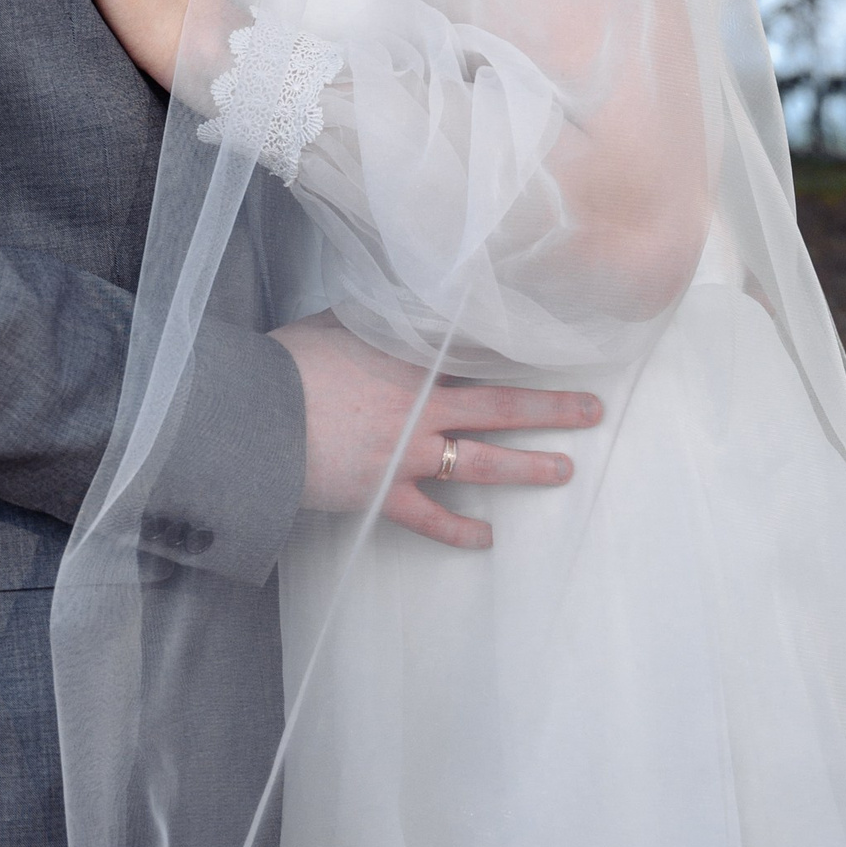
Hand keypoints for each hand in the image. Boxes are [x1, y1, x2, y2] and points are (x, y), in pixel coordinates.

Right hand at [270, 313, 601, 551]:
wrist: (254, 414)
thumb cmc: (290, 363)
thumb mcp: (339, 324)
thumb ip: (379, 321)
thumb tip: (398, 305)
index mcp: (415, 362)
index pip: (482, 357)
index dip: (522, 357)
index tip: (560, 351)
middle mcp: (423, 409)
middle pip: (502, 408)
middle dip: (552, 411)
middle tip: (591, 412)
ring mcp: (408, 456)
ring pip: (482, 464)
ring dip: (527, 468)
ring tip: (564, 469)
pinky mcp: (384, 495)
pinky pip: (432, 519)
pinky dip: (460, 532)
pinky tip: (487, 541)